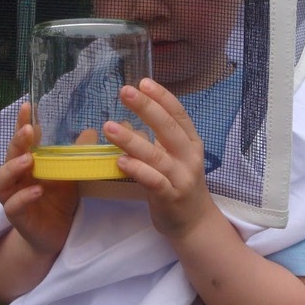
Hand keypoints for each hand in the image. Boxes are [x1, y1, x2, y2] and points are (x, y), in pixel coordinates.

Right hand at [0, 102, 79, 255]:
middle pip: (9, 155)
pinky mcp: (17, 217)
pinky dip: (23, 197)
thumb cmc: (59, 201)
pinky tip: (37, 191)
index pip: (23, 140)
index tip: (27, 106)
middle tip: (29, 130)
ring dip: (13, 168)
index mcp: (28, 163)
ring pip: (1, 181)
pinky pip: (13, 206)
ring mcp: (12, 197)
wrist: (54, 235)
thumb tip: (91, 130)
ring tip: (29, 160)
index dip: (22, 123)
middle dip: (18, 142)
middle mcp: (16, 177)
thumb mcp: (71, 175)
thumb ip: (77, 155)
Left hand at [103, 78, 212, 239]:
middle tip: (125, 92)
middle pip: (168, 129)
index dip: (162, 97)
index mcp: (191, 142)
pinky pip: (153, 181)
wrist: (195, 223)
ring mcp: (181, 178)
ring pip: (156, 155)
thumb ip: (157, 138)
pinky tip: (119, 161)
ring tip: (109, 127)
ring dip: (132, 140)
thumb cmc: (179, 183)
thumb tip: (128, 119)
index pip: (179, 114)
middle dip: (147, 108)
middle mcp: (189, 157)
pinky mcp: (170, 197)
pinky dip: (137, 170)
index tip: (143, 82)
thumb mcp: (174, 157)